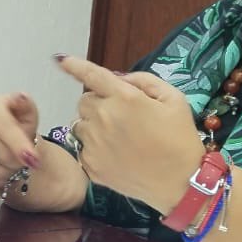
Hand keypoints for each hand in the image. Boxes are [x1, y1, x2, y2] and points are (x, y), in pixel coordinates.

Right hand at [0, 92, 41, 192]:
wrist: (3, 136)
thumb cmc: (15, 125)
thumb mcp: (27, 114)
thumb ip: (27, 107)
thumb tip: (21, 98)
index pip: (5, 128)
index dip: (19, 146)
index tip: (31, 160)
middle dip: (15, 162)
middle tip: (21, 161)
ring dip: (3, 173)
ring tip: (9, 166)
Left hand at [54, 56, 203, 213]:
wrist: (181, 181)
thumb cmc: (180, 137)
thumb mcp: (173, 99)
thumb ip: (143, 81)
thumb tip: (117, 78)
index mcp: (124, 98)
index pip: (92, 75)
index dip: (74, 65)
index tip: (60, 59)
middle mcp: (103, 117)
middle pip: (84, 101)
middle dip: (98, 103)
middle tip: (121, 116)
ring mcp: (93, 143)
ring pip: (80, 124)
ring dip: (93, 125)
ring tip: (119, 138)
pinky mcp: (90, 164)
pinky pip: (82, 147)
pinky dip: (94, 148)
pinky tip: (117, 155)